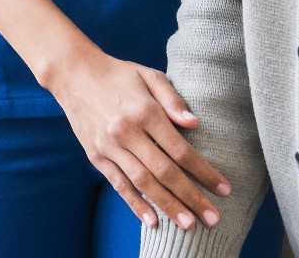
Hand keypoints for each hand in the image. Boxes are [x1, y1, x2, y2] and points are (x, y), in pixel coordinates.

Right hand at [44, 46, 231, 229]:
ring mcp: (110, 146)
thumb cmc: (118, 74)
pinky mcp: (96, 156)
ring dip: (168, 206)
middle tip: (212, 217)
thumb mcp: (149, 75)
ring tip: (188, 224)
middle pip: (165, 172)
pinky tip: (152, 220)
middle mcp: (127, 132)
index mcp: (145, 111)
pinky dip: (135, 204)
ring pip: (143, 183)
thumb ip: (173, 99)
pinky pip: (119, 185)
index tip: (224, 188)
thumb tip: (195, 124)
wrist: (74, 74)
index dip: (204, 172)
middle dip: (191, 197)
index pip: (180, 150)